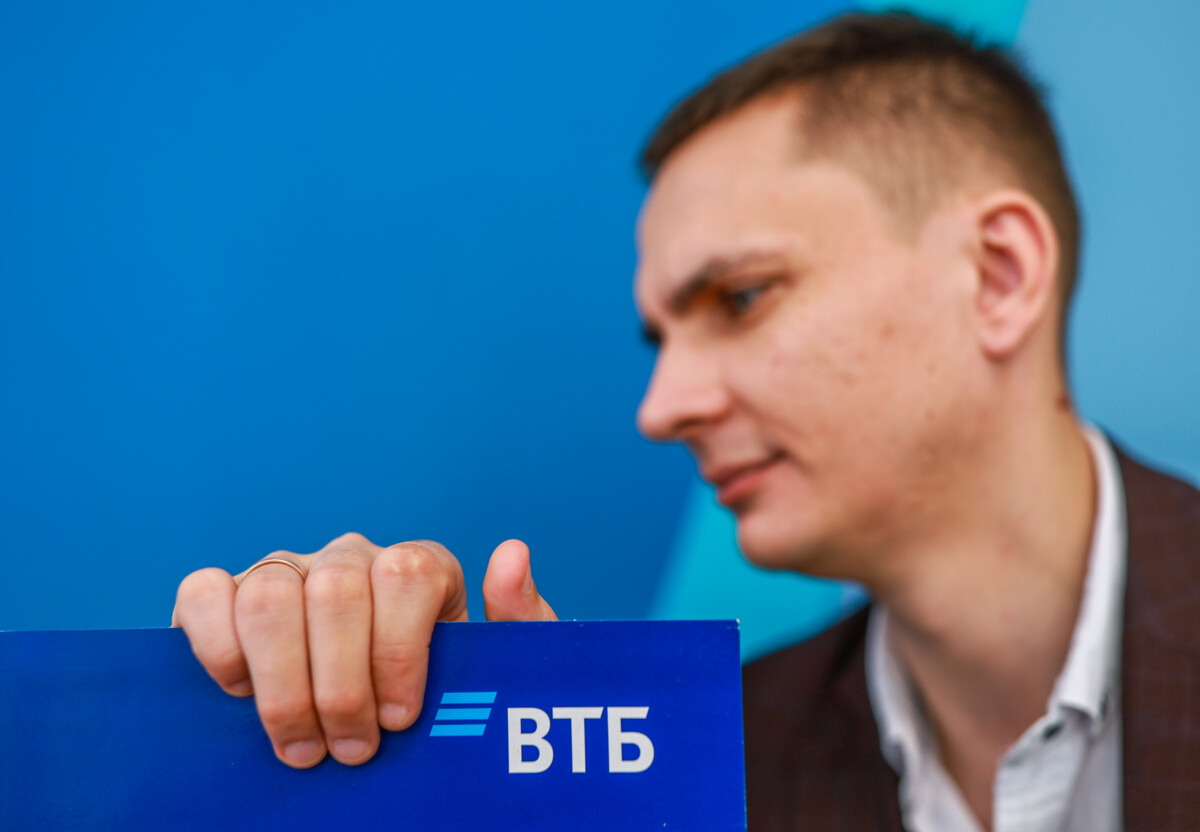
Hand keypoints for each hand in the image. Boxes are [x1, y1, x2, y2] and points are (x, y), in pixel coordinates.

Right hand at [172, 534, 556, 767]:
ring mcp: (285, 571)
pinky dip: (216, 647)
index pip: (406, 576)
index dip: (399, 653)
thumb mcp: (496, 671)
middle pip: (335, 592)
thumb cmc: (441, 699)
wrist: (385, 728)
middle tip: (351, 751)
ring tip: (302, 746)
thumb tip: (512, 555)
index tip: (400, 720)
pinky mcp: (226, 597)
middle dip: (340, 687)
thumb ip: (520, 618)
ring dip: (281, 685)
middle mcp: (349, 558)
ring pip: (268, 596)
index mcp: (418, 566)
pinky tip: (240, 694)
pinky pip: (203, 594)